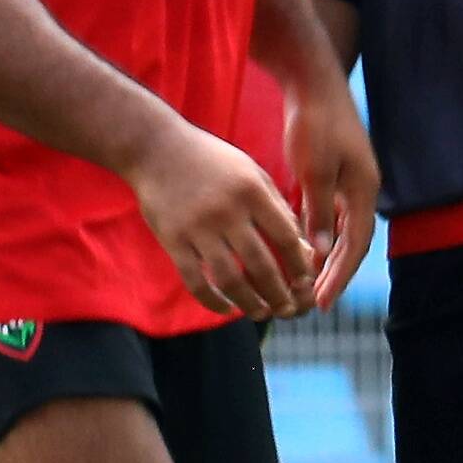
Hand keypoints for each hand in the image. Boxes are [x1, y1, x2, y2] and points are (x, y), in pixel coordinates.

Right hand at [124, 115, 313, 324]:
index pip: (285, 237)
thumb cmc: (210, 160)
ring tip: (261, 313)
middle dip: (279, 294)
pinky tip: (226, 309)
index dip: (299, 265)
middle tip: (289, 310)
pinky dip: (212, 301)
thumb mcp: (250, 171)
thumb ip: (275, 206)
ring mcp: (197, 228)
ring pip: (229, 279)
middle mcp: (226, 211)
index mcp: (250, 191)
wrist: (155, 148)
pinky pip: (195, 281)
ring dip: (249, 303)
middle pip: (260, 265)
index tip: (306, 283)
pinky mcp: (172, 240)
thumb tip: (300, 248)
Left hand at [285, 91, 380, 314]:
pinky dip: (313, 234)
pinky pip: (325, 214)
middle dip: (332, 274)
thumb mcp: (314, 170)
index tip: (320, 302)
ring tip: (303, 284)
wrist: (312, 81)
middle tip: (310, 302)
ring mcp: (346, 181)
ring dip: (322, 257)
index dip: (339, 276)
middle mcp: (359, 190)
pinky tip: (295, 251)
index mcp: (362, 191)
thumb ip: (317, 212)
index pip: (356, 246)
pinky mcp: (330, 173)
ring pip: (336, 230)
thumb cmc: (314, 122)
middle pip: (349, 243)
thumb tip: (319, 253)